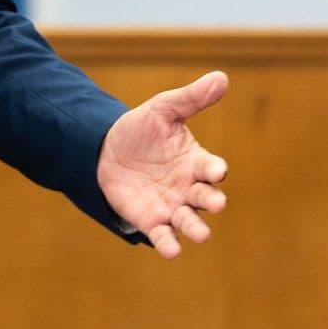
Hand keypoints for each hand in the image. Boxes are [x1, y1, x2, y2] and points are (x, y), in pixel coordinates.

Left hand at [96, 70, 229, 258]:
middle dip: (212, 201)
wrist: (105, 150)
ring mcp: (171, 206)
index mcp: (195, 161)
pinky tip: (172, 250)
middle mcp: (188, 187)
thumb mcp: (163, 109)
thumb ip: (191, 98)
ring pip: (189, 221)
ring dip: (196, 228)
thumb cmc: (141, 130)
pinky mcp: (151, 220)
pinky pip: (163, 236)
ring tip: (201, 234)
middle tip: (216, 203)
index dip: (215, 169)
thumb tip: (222, 78)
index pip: (211, 168)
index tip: (216, 170)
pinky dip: (169, 244)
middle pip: (206, 198)